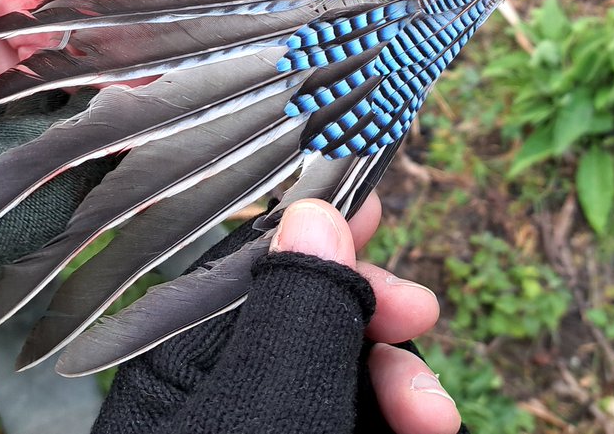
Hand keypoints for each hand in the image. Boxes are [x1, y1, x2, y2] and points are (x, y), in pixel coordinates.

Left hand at [94, 195, 459, 433]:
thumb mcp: (268, 412)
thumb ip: (297, 311)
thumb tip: (316, 212)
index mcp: (179, 364)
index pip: (251, 264)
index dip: (314, 229)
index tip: (370, 202)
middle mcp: (218, 388)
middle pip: (310, 311)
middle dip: (374, 311)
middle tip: (421, 314)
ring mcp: (265, 418)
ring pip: (346, 365)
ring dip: (402, 377)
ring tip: (434, 417)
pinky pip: (357, 406)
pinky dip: (396, 413)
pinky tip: (427, 426)